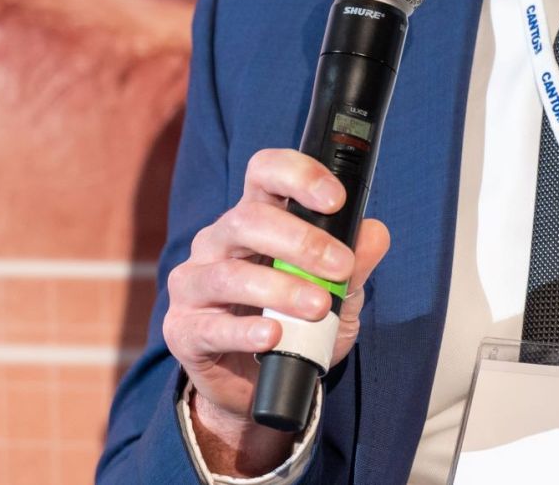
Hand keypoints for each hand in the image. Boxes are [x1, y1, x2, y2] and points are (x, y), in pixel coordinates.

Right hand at [163, 148, 391, 474]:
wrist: (260, 386)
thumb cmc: (297, 324)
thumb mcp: (339, 293)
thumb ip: (356, 264)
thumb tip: (375, 234)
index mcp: (255, 217)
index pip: (265, 172)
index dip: (298, 175)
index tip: (335, 199)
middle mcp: (218, 242)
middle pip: (249, 220)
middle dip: (301, 241)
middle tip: (340, 267)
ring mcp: (194, 284)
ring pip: (230, 274)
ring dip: (280, 289)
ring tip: (319, 307)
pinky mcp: (184, 330)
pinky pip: (211, 327)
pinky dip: (245, 331)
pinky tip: (272, 335)